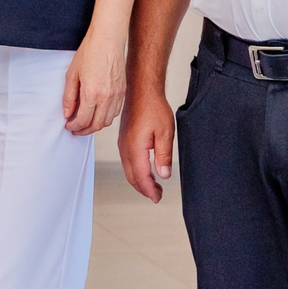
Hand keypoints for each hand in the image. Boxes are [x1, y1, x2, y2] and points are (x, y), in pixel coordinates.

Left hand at [63, 29, 127, 134]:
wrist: (108, 40)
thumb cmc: (89, 53)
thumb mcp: (72, 74)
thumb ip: (69, 97)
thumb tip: (67, 113)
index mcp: (92, 93)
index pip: (83, 120)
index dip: (74, 126)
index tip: (68, 126)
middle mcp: (107, 97)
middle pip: (96, 125)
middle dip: (84, 130)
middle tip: (75, 129)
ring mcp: (117, 95)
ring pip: (107, 121)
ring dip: (95, 126)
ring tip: (85, 123)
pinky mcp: (123, 91)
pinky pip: (115, 112)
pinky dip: (106, 117)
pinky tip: (97, 113)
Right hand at [119, 85, 174, 201]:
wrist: (141, 91)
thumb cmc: (153, 108)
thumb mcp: (164, 133)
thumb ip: (163, 156)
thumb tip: (163, 174)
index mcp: (135, 148)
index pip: (141, 176)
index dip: (149, 190)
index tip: (157, 198)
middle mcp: (125, 148)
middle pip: (131, 176)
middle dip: (144, 189)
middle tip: (156, 196)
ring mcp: (123, 144)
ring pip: (128, 170)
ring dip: (139, 181)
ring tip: (153, 186)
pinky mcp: (124, 140)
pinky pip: (127, 161)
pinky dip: (135, 171)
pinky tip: (144, 170)